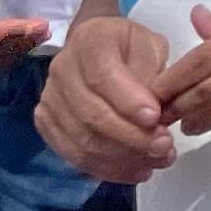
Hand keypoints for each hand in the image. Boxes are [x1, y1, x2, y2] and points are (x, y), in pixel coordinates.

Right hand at [41, 13, 179, 182]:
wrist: (96, 48)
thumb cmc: (129, 46)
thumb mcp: (150, 45)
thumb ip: (151, 74)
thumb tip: (151, 115)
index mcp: (90, 40)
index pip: (103, 76)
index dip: (129, 102)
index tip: (156, 119)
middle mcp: (61, 69)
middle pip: (92, 114)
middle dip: (131, 137)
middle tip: (164, 148)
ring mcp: (49, 99)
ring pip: (83, 140)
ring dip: (122, 158)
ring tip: (157, 162)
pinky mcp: (46, 123)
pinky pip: (74, 154)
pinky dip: (106, 168)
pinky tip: (135, 170)